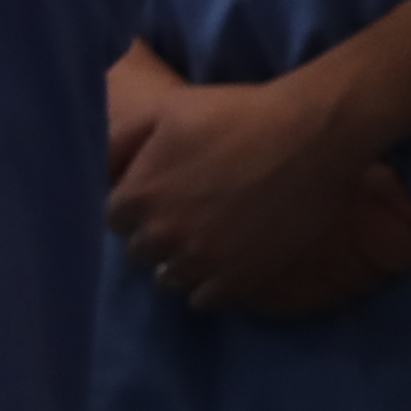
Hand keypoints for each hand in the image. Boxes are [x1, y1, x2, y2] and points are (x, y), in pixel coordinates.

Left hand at [105, 63, 410, 318]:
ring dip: (180, 262)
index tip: (160, 197)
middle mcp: (162, 235)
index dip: (137, 208)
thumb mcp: (164, 111)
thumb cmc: (236, 113)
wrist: (310, 134)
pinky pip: (205, 299)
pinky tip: (224, 263)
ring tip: (206, 240)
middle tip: (186, 217)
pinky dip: (208, 285)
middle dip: (156, 235)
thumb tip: (100, 169)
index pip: (115, 219)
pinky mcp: (239, 277)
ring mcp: (201, 260)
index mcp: (138, 195)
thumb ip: (121, 141)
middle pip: (141, 252)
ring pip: (169, 278)